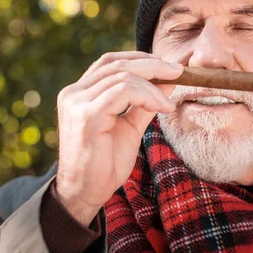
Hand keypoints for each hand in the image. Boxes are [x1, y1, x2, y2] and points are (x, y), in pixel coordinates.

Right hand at [55, 51, 182, 225]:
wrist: (86, 193)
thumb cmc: (104, 164)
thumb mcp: (129, 127)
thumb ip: (144, 103)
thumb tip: (167, 80)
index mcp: (79, 93)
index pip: (109, 62)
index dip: (139, 59)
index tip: (167, 66)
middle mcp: (73, 93)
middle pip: (116, 63)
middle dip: (152, 65)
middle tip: (179, 71)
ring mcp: (77, 103)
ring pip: (122, 76)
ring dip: (153, 86)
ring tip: (168, 104)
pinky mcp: (86, 115)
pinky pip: (122, 92)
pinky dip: (147, 96)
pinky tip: (161, 107)